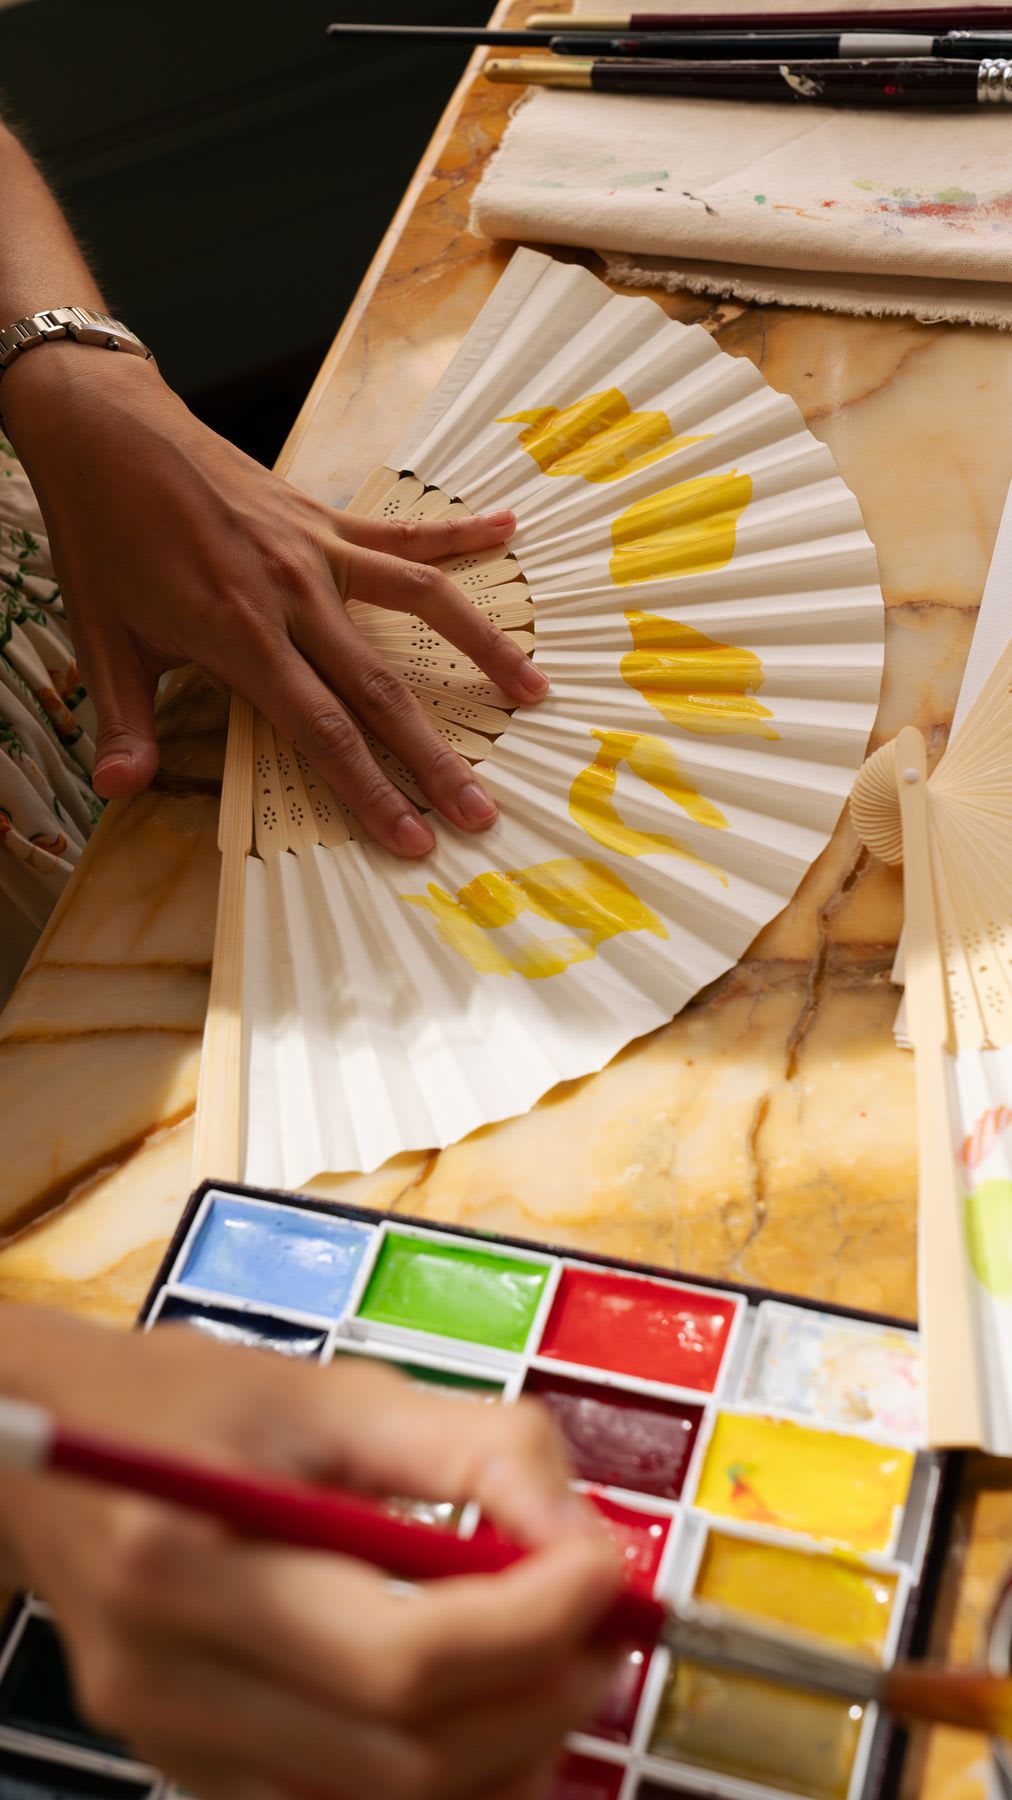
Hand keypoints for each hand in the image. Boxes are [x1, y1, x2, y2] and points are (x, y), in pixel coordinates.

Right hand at [0, 1312, 621, 1799]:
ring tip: (562, 1664)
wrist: (47, 1453)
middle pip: (403, 1749)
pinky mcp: (189, 1770)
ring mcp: (173, 1743)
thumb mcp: (332, 1390)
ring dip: (507, 1749)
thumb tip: (582, 1530)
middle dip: (541, 1693)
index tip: (609, 1568)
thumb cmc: (192, 1403)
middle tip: (607, 1622)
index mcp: (190, 1557)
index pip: (400, 1648)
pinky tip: (488, 1709)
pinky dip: (441, 1776)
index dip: (533, 1619)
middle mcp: (169, 1676)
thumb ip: (471, 1446)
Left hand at [2, 350, 547, 855]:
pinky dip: (459, 534)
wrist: (108, 432)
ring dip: (482, 649)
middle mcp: (293, 596)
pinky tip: (508, 529)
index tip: (414, 839)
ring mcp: (318, 550)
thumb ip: (122, 722)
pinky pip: (404, 532)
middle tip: (483, 811)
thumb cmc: (103, 539)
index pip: (323, 732)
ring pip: (421, 603)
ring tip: (533, 692)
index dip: (373, 792)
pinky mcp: (324, 517)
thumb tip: (119, 791)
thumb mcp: (100, 639)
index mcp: (240, 636)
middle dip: (435, 759)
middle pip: (382, 690)